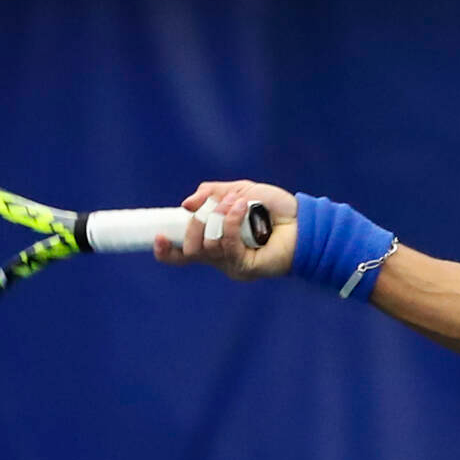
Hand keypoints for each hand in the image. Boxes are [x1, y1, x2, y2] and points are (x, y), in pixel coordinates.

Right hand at [162, 180, 298, 280]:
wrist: (303, 220)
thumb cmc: (274, 208)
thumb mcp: (240, 191)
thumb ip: (212, 193)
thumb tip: (187, 204)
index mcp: (214, 241)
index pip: (182, 253)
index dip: (166, 250)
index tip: (156, 236)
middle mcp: (221, 257)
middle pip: (190, 252)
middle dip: (193, 227)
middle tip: (206, 211)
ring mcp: (233, 264)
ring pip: (207, 247)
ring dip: (217, 218)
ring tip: (236, 203)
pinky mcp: (246, 267)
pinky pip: (228, 245)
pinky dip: (231, 221)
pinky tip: (241, 206)